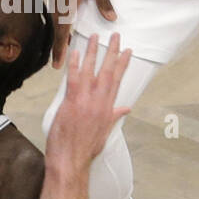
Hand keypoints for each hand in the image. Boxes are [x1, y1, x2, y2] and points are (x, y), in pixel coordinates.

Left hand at [46, 33, 131, 167]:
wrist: (71, 162)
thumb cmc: (86, 150)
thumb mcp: (104, 133)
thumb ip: (114, 117)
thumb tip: (125, 108)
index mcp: (108, 109)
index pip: (117, 81)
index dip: (123, 64)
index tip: (127, 51)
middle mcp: (99, 103)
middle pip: (108, 72)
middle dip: (112, 52)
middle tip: (116, 36)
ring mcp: (85, 102)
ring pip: (91, 72)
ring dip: (94, 52)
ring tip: (96, 37)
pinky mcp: (71, 103)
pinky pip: (73, 79)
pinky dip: (75, 65)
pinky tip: (76, 51)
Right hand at [47, 0, 114, 66]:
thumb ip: (104, 2)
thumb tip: (112, 19)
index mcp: (65, 4)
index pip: (62, 33)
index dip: (60, 51)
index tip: (57, 66)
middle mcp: (56, 1)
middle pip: (56, 29)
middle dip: (58, 45)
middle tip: (59, 62)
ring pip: (55, 18)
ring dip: (59, 31)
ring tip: (63, 43)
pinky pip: (55, 7)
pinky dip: (59, 17)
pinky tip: (65, 18)